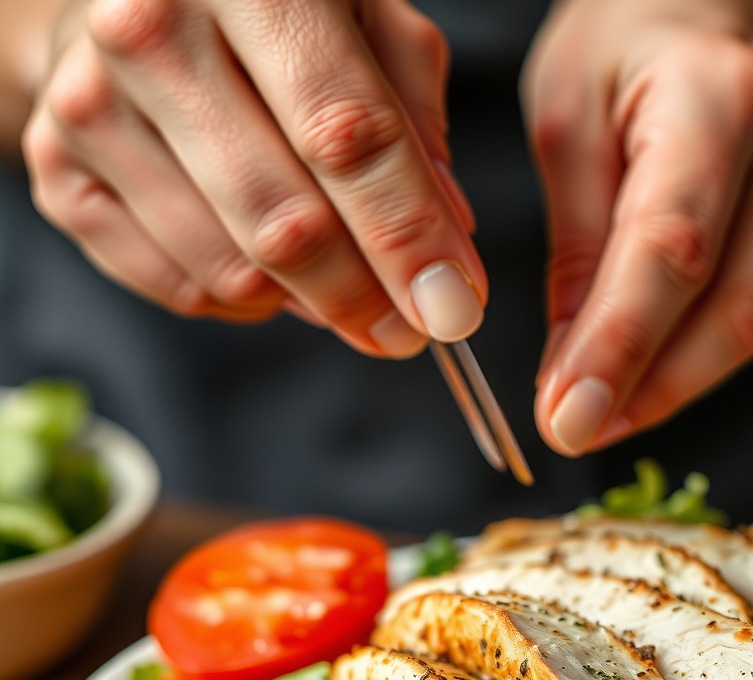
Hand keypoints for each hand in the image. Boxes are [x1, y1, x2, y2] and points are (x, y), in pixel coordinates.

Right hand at [22, 0, 485, 354]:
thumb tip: (444, 243)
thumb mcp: (364, 19)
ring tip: (332, 274)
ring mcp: (90, 104)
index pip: (347, 136)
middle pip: (286, 223)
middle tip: (407, 332)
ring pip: (232, 271)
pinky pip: (178, 288)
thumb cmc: (268, 9)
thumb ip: (413, 119)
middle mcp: (150, 28)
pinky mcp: (57, 169)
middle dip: (364, 300)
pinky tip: (261, 263)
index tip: (453, 309)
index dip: (408, 238)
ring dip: (305, 302)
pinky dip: (242, 300)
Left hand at [523, 0, 752, 453]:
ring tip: (596, 417)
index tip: (566, 420)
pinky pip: (752, 308)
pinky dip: (692, 358)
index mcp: (717, 100)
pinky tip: (639, 378)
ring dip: (670, 387)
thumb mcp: (570, 113)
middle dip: (648, 390)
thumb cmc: (628, 33)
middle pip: (731, 310)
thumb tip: (573, 360)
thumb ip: (575, 238)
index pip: (671, 252)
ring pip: (750, 323)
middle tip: (572, 433)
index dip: (619, 348)